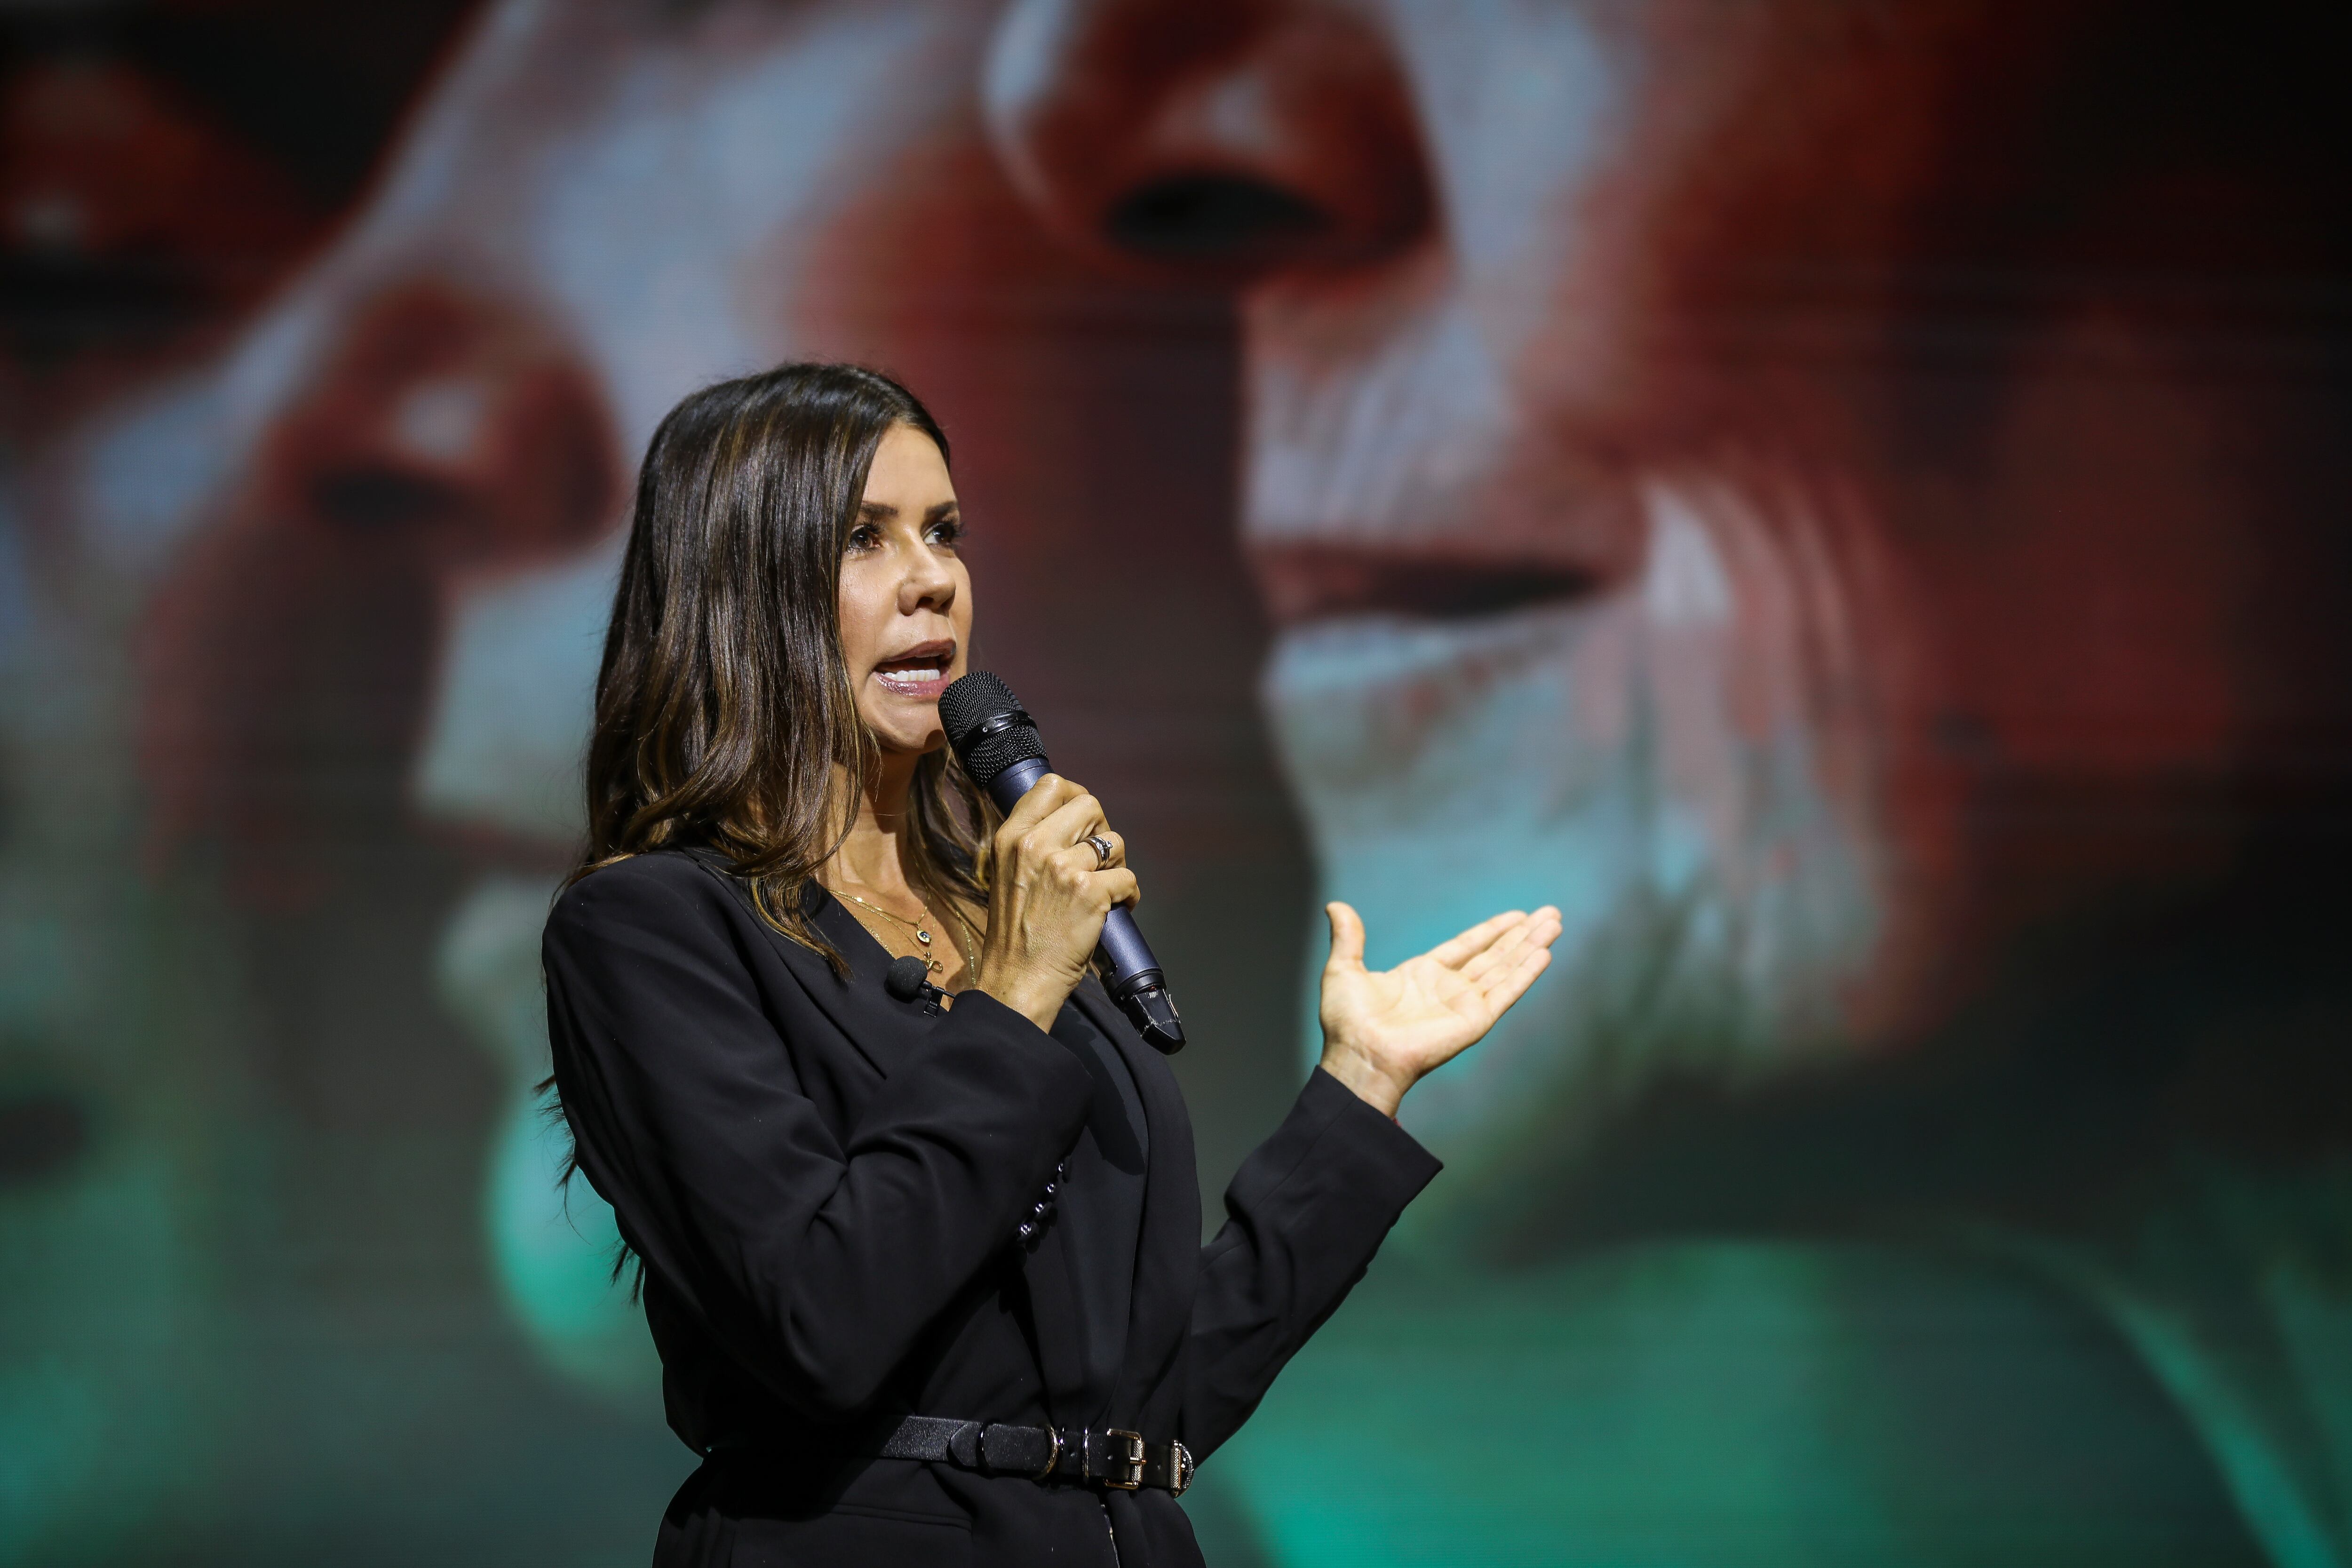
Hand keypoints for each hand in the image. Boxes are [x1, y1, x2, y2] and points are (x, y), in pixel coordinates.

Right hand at [972, 774, 1137, 1030]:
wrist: (1017, 981)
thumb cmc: (1015, 937)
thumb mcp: (1008, 875)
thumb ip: (1032, 845)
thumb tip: (1071, 824)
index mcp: (1011, 838)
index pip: (1051, 785)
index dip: (1076, 796)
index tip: (1084, 819)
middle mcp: (1035, 846)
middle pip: (1090, 804)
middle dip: (1101, 829)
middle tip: (1098, 859)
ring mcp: (1063, 868)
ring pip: (1114, 841)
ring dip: (1117, 865)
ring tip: (1106, 889)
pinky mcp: (1090, 893)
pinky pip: (1128, 877)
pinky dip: (1129, 895)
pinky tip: (1117, 908)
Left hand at [1315, 901, 1562, 1117]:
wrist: (1361, 1055)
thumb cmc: (1348, 1022)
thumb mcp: (1344, 969)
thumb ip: (1348, 937)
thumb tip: (1335, 905)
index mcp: (1422, 976)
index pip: (1465, 947)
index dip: (1491, 931)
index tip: (1516, 915)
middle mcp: (1448, 989)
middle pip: (1494, 955)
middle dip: (1521, 934)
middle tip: (1550, 913)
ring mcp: (1464, 1005)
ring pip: (1506, 968)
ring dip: (1531, 946)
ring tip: (1555, 923)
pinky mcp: (1475, 1020)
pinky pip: (1506, 992)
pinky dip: (1525, 973)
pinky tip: (1544, 953)